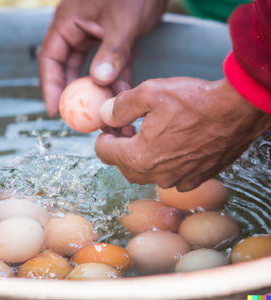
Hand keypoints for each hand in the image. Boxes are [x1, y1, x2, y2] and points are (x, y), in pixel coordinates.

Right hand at [38, 0, 166, 116]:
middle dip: (75, 96)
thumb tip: (99, 81)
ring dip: (100, 95)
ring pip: (94, 74)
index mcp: (69, 23)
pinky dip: (118, 84)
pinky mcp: (117, 45)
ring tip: (106, 116)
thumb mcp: (121, 21)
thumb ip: (111, 51)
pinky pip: (114, 69)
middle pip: (70, 71)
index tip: (54, 110)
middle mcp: (81, 33)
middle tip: (79, 118)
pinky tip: (123, 99)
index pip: (50, 59)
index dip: (49, 86)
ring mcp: (99, 40)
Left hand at [95, 77, 270, 191]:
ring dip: (142, 157)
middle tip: (130, 129)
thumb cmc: (196, 101)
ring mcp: (177, 180)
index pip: (105, 153)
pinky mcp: (195, 179)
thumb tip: (105, 115)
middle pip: (123, 166)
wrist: (237, 111)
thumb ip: (120, 106)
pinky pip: (169, 176)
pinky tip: (174, 146)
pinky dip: (164, 164)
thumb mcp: (150, 93)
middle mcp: (156, 175)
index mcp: (139, 156)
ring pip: (146, 173)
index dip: (104, 137)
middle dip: (122, 148)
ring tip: (152, 136)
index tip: (111, 128)